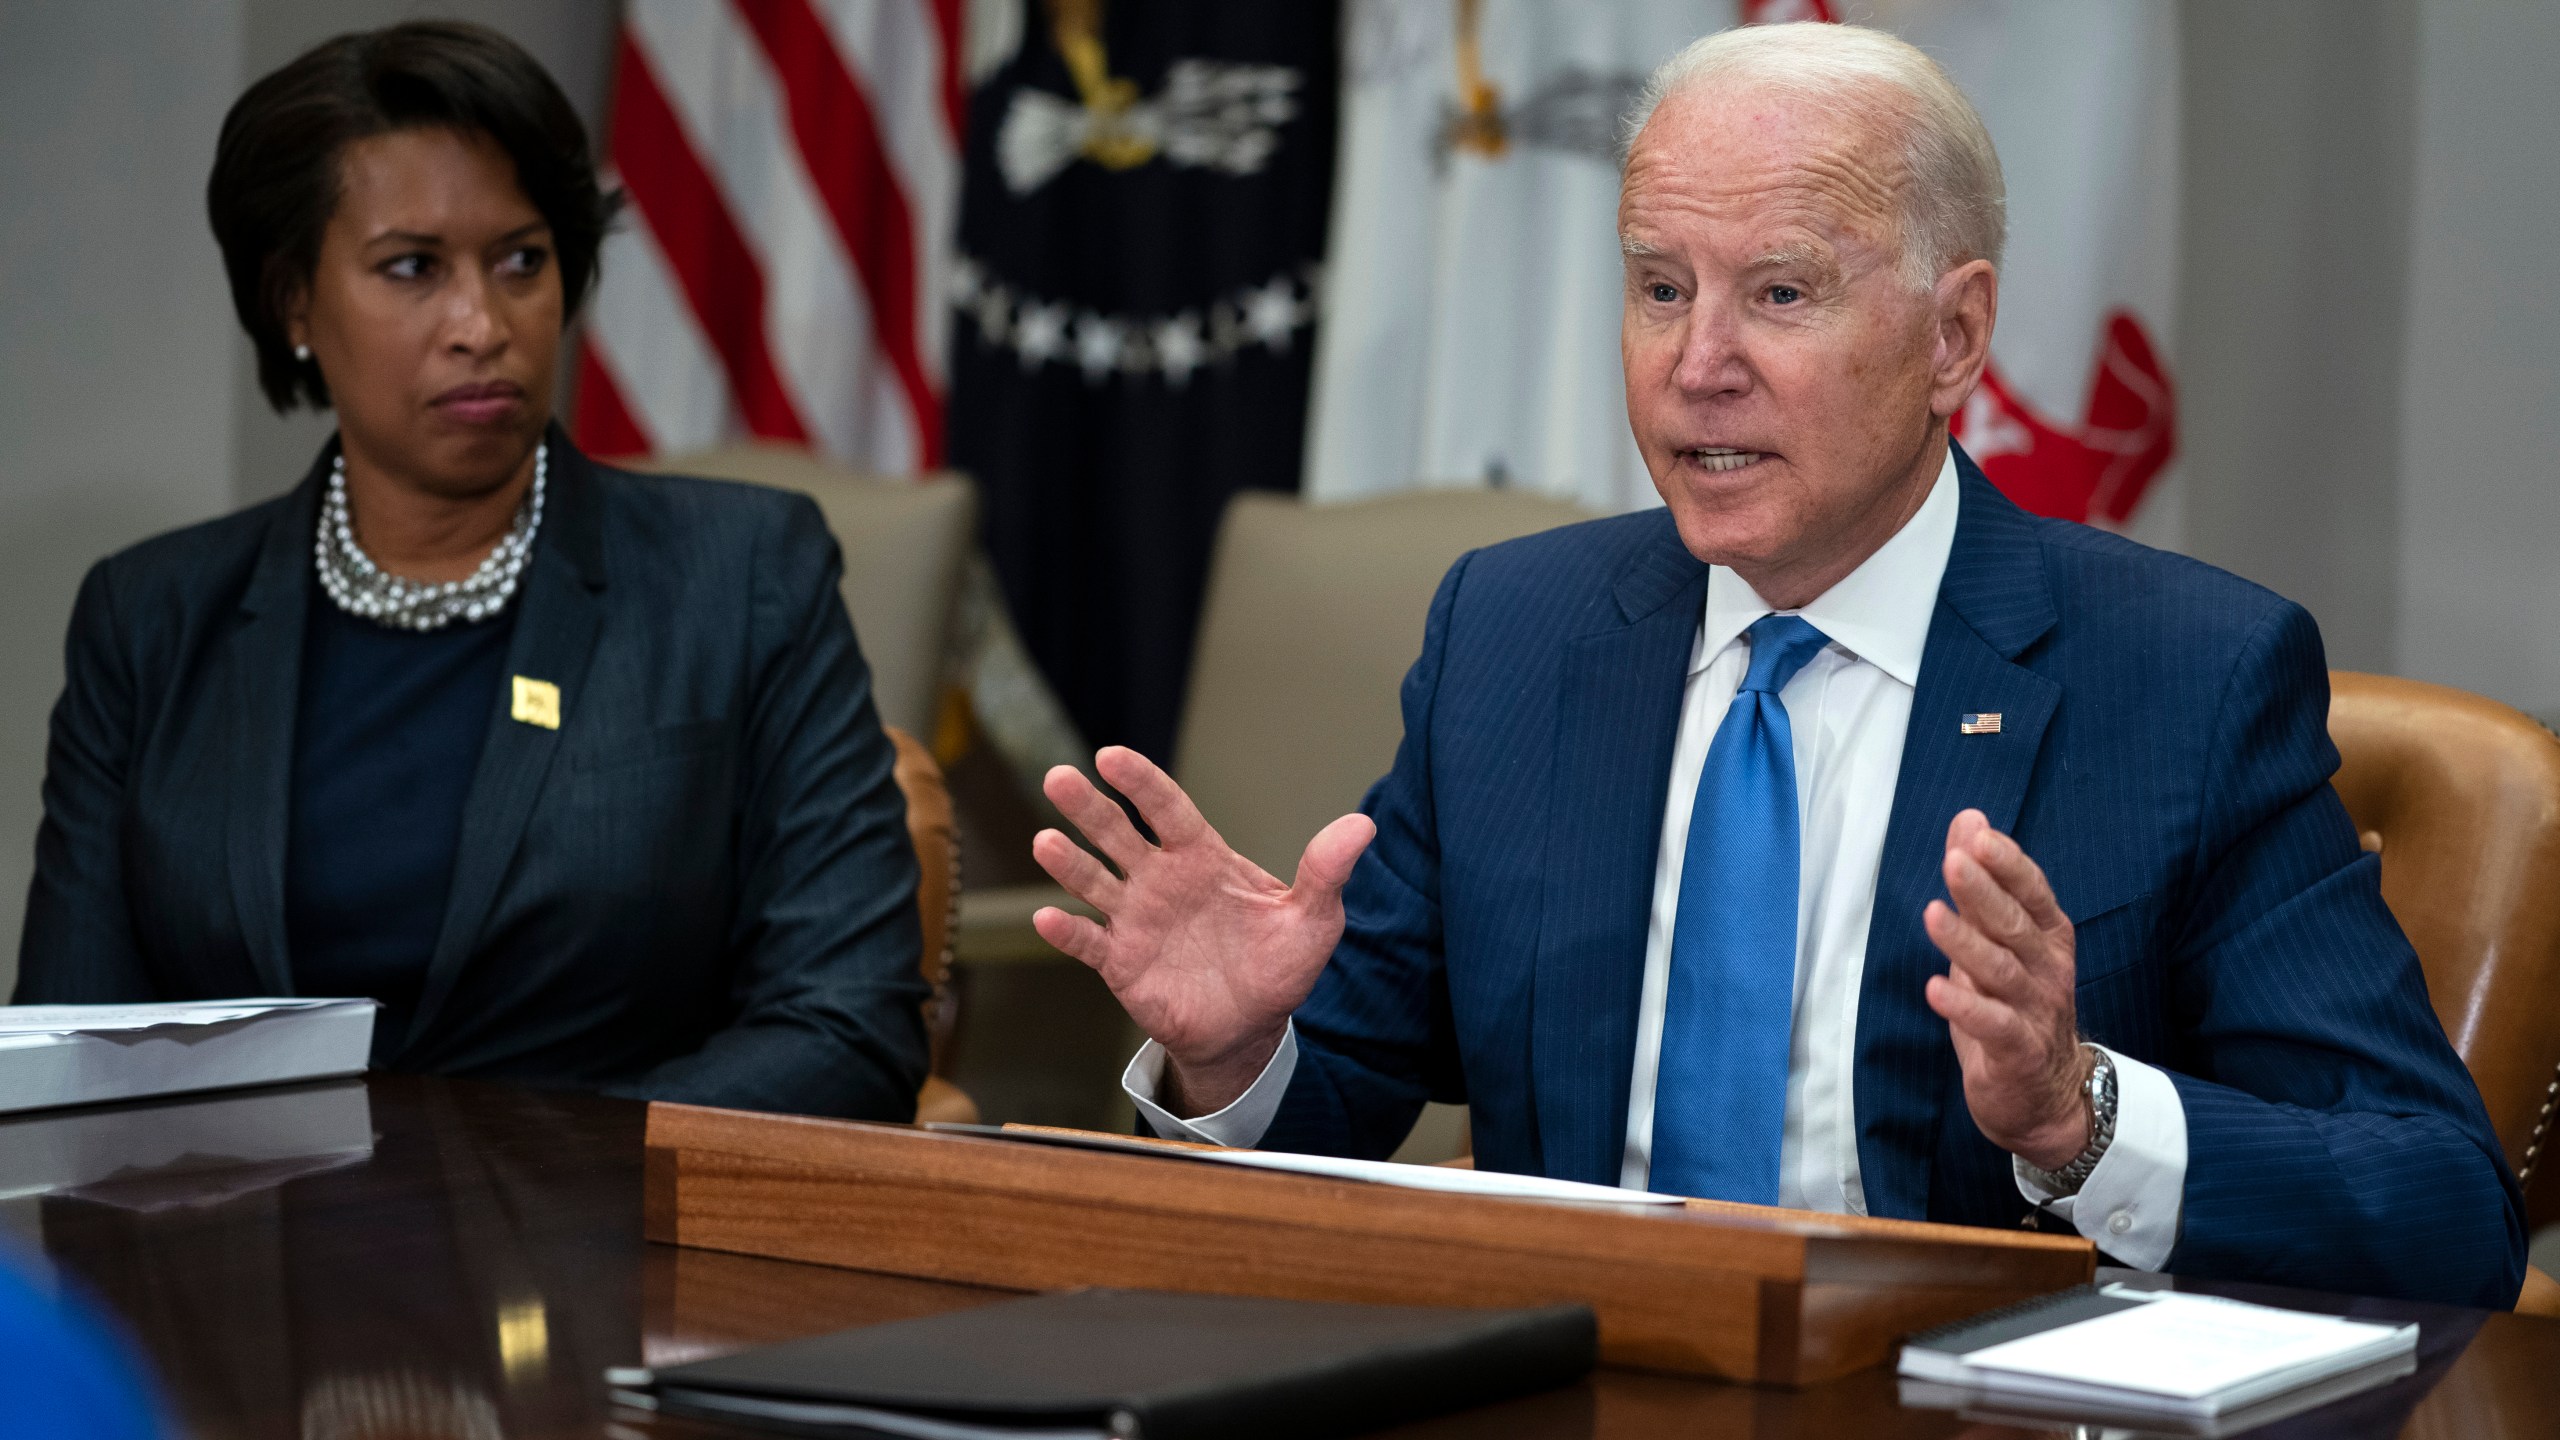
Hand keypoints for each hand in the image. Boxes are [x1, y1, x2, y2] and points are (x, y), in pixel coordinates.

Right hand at [1031, 746, 1375, 1117]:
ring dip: (1068, 864)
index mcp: (1202, 858)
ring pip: (1093, 883)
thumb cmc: (1278, 964)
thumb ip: (1326, 872)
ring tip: (1044, 842)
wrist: (1250, 1027)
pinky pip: (1089, 944)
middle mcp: (1160, 880)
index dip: (1140, 783)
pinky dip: (1067, 933)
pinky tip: (1047, 918)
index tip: (1110, 757)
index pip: (1167, 810)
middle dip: (1088, 807)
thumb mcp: (1313, 919)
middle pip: (1117, 835)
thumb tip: (1363, 824)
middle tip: (1058, 778)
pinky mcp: (1121, 963)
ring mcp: (1135, 920)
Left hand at [1921, 809, 2091, 1171]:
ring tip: (1933, 916)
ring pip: (2001, 971)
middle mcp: (2047, 969)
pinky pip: (1993, 1024)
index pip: (2032, 891)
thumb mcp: (1996, 940)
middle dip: (1984, 892)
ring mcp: (2036, 1010)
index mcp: (2047, 936)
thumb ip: (1983, 883)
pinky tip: (1935, 988)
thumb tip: (1970, 819)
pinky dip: (1964, 1006)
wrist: (2045, 1095)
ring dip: (1966, 943)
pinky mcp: (2018, 1050)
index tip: (1978, 835)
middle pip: (2014, 925)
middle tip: (1954, 862)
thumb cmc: (2013, 1005)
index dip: (2007, 863)